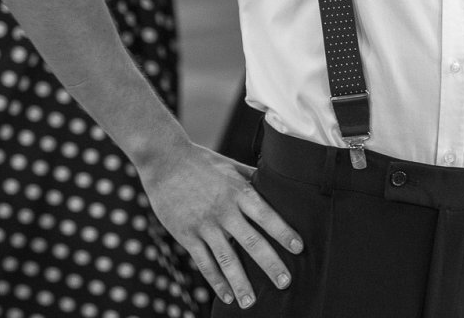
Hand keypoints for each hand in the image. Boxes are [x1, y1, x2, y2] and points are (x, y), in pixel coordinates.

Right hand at [135, 140, 302, 309]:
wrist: (164, 160)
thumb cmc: (202, 161)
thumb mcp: (231, 165)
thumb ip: (253, 178)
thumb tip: (278, 182)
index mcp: (239, 192)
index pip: (266, 215)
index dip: (283, 232)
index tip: (299, 248)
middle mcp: (224, 210)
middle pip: (251, 241)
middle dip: (270, 264)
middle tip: (285, 283)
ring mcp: (204, 225)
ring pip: (226, 259)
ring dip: (240, 283)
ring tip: (251, 302)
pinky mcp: (187, 235)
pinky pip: (204, 262)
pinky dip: (216, 281)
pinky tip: (226, 296)